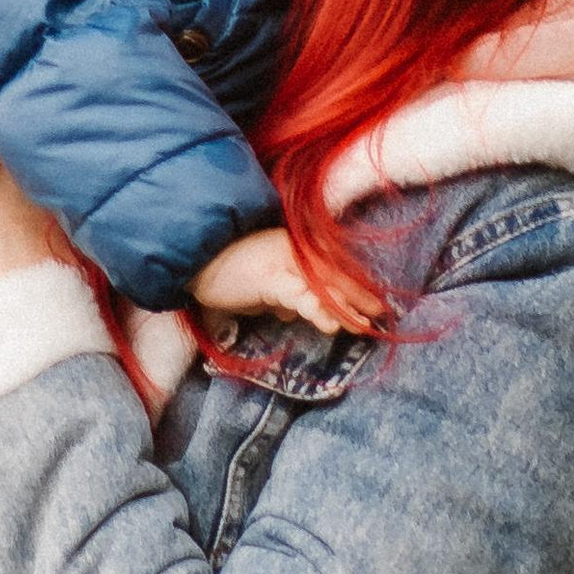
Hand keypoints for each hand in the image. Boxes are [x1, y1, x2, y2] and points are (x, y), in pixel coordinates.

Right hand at [187, 222, 379, 338]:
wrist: (191, 262)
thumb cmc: (223, 272)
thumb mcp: (259, 284)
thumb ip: (279, 294)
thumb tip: (292, 312)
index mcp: (294, 247)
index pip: (333, 268)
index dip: (355, 286)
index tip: (375, 304)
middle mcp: (294, 248)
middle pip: (336, 275)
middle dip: (359, 297)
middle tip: (381, 316)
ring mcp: (283, 259)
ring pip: (324, 286)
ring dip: (346, 308)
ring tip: (363, 326)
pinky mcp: (269, 276)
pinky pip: (300, 295)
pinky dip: (317, 310)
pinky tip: (330, 325)